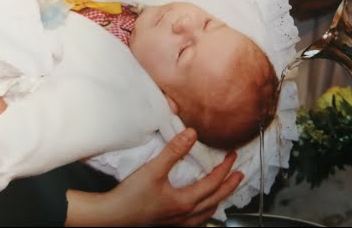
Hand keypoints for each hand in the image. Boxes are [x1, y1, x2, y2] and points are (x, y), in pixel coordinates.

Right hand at [65, 128, 243, 226]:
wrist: (111, 217)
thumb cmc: (130, 196)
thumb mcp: (153, 169)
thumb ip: (174, 150)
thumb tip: (192, 133)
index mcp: (185, 201)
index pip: (213, 183)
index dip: (225, 169)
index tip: (233, 156)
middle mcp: (185, 214)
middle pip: (215, 199)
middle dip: (230, 186)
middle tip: (240, 174)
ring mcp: (177, 222)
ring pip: (207, 212)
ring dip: (219, 199)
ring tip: (225, 190)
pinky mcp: (168, 223)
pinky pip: (196, 219)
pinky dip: (205, 210)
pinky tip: (200, 208)